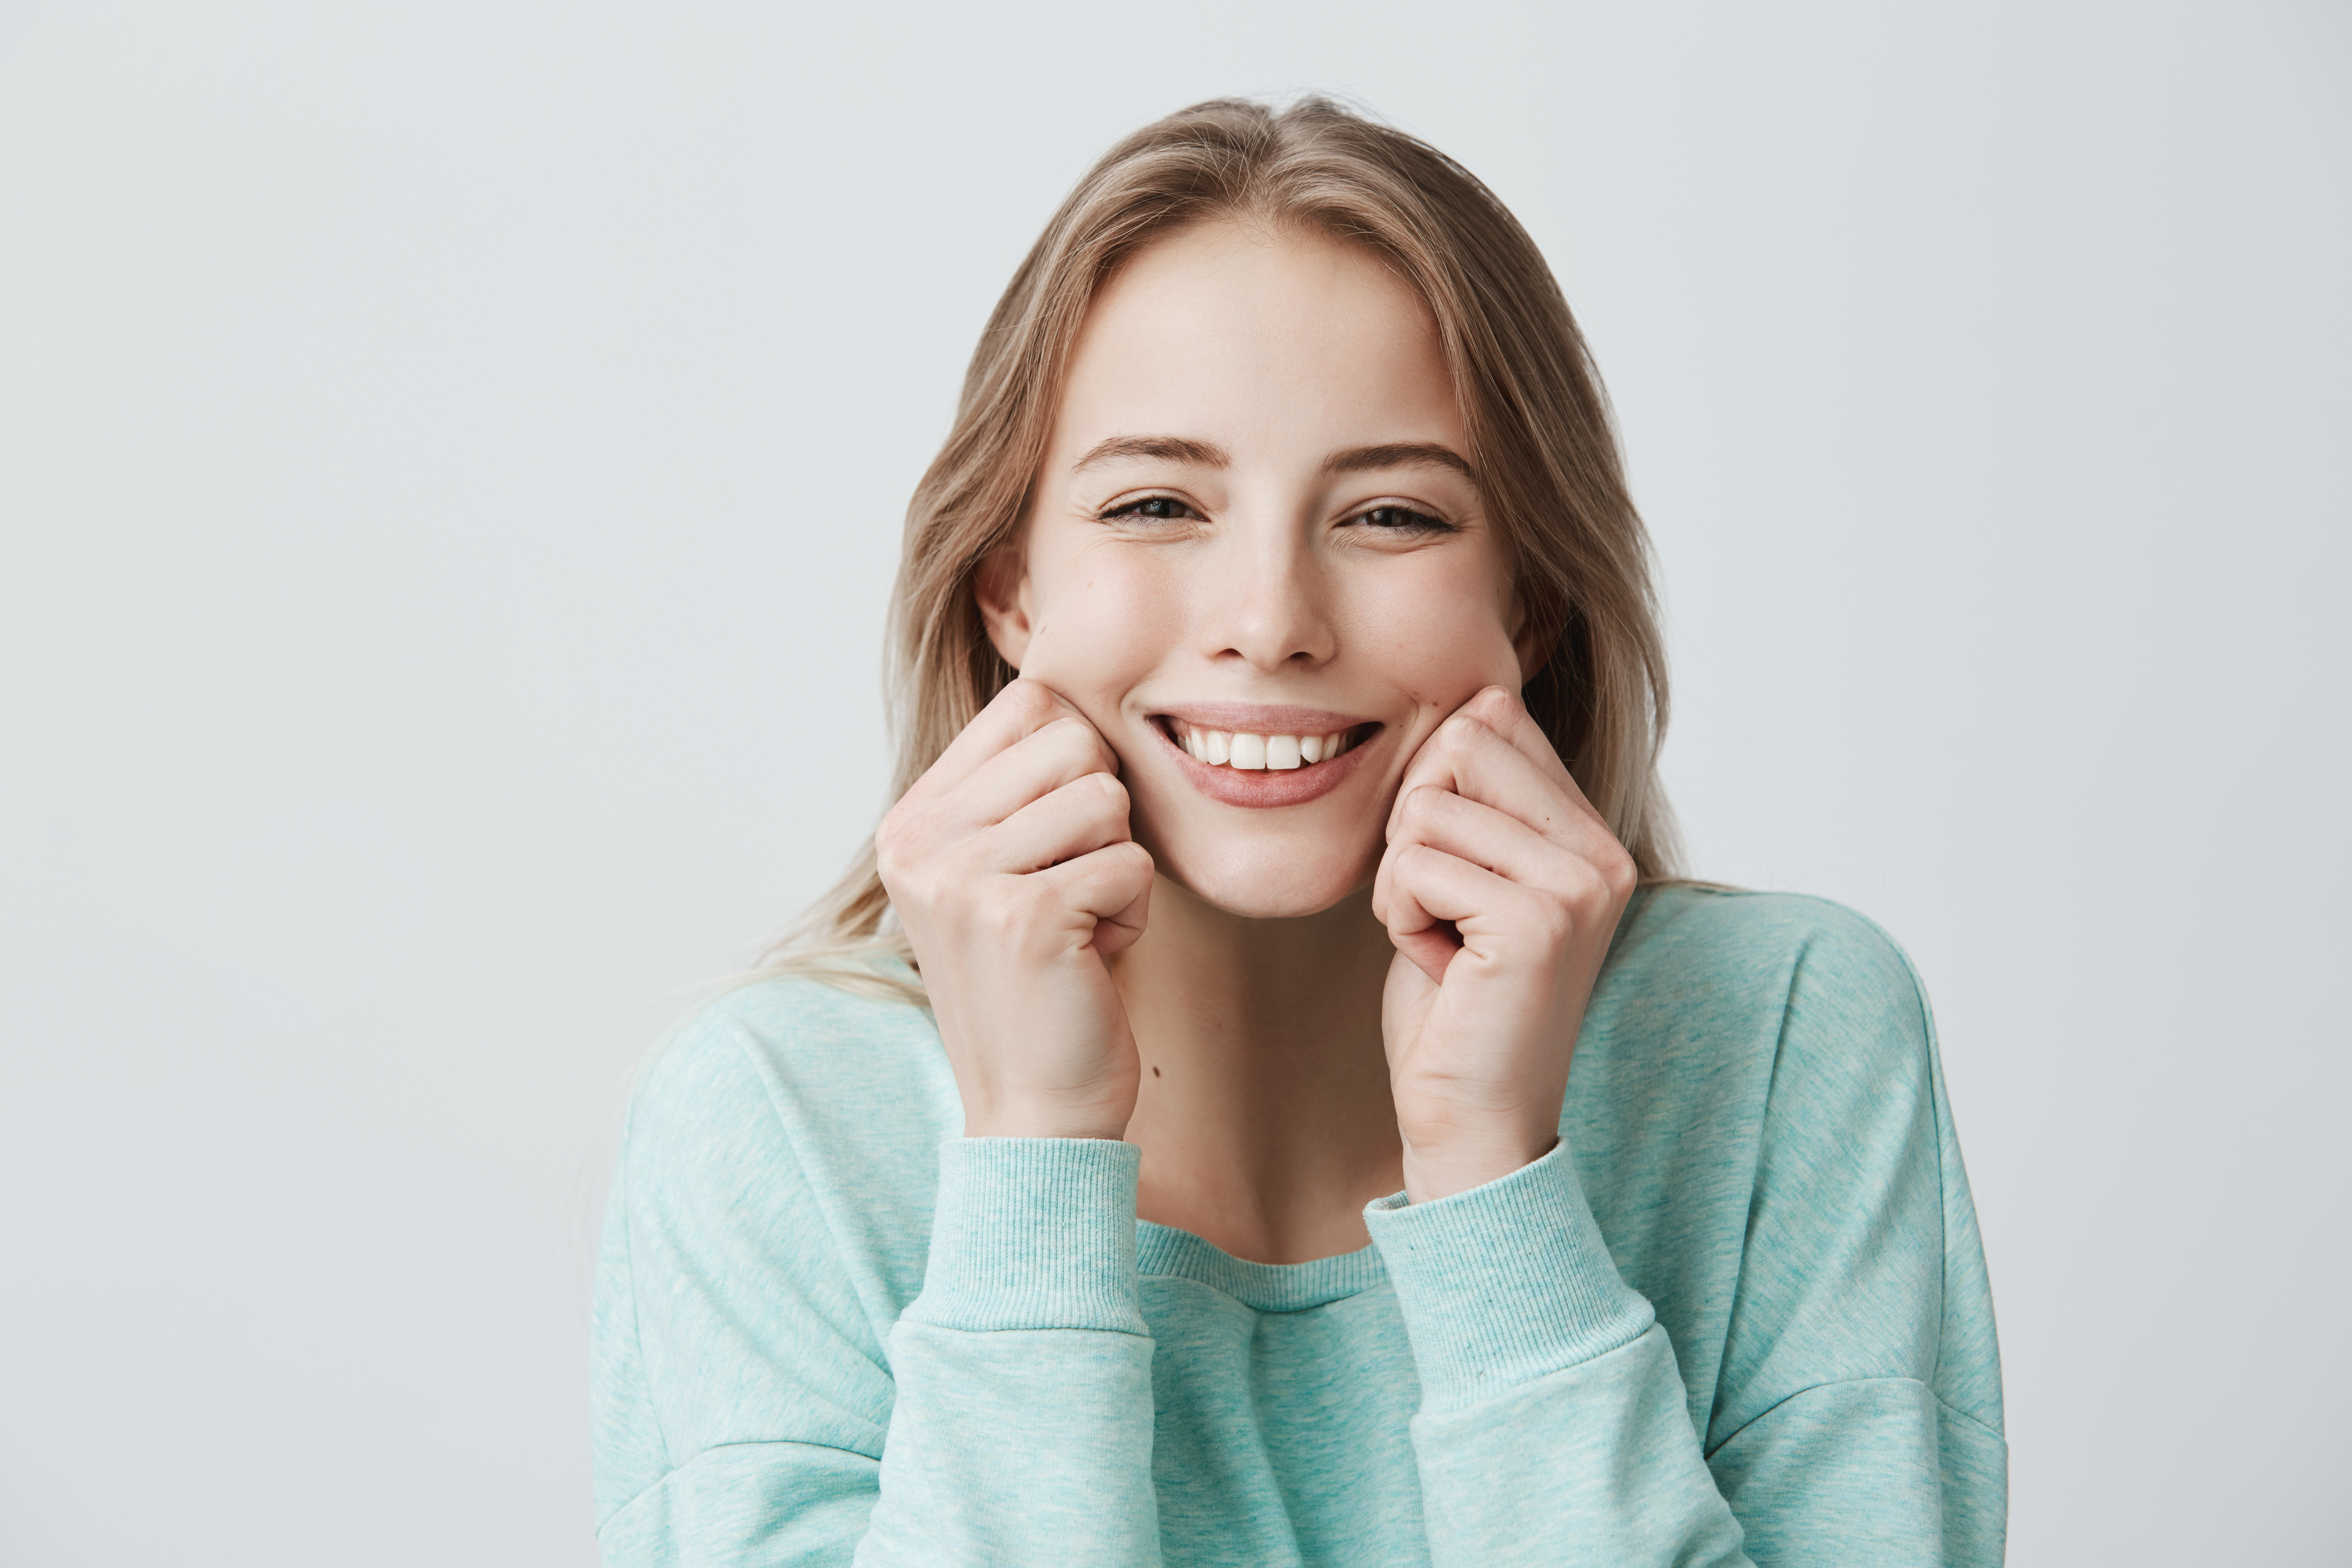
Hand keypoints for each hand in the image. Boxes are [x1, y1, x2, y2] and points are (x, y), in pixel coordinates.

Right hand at [875, 679, 1154, 1139]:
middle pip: (1073, 743)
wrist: (1035, 1108)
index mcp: (910, 820)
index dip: (1075, 761)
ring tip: (1078, 926)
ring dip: (1117, 868)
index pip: (1026, 705)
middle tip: (1069, 891)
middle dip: (1102, 818)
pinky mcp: (1021, 918)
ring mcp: (962, 879)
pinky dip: (1132, 914)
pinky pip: (1129, 865)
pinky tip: (1090, 958)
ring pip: (1106, 800)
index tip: (1054, 840)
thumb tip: (1066, 684)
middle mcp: (919, 842)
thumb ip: (1015, 786)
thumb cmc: (1041, 980)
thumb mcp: (1001, 868)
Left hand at [1371, 686, 1637, 1201]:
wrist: (1473, 1119)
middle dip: (1414, 828)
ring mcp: (1577, 885)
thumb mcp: (1468, 878)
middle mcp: (1601, 853)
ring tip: (1445, 946)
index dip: (1436, 789)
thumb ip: (1483, 797)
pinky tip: (1443, 970)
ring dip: (1402, 883)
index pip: (1495, 721)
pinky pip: (1414, 864)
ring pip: (1425, 808)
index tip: (1452, 873)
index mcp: (1591, 836)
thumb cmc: (1456, 1005)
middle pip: (1460, 744)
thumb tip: (1484, 696)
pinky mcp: (1537, 920)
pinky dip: (1401, 918)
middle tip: (1442, 911)